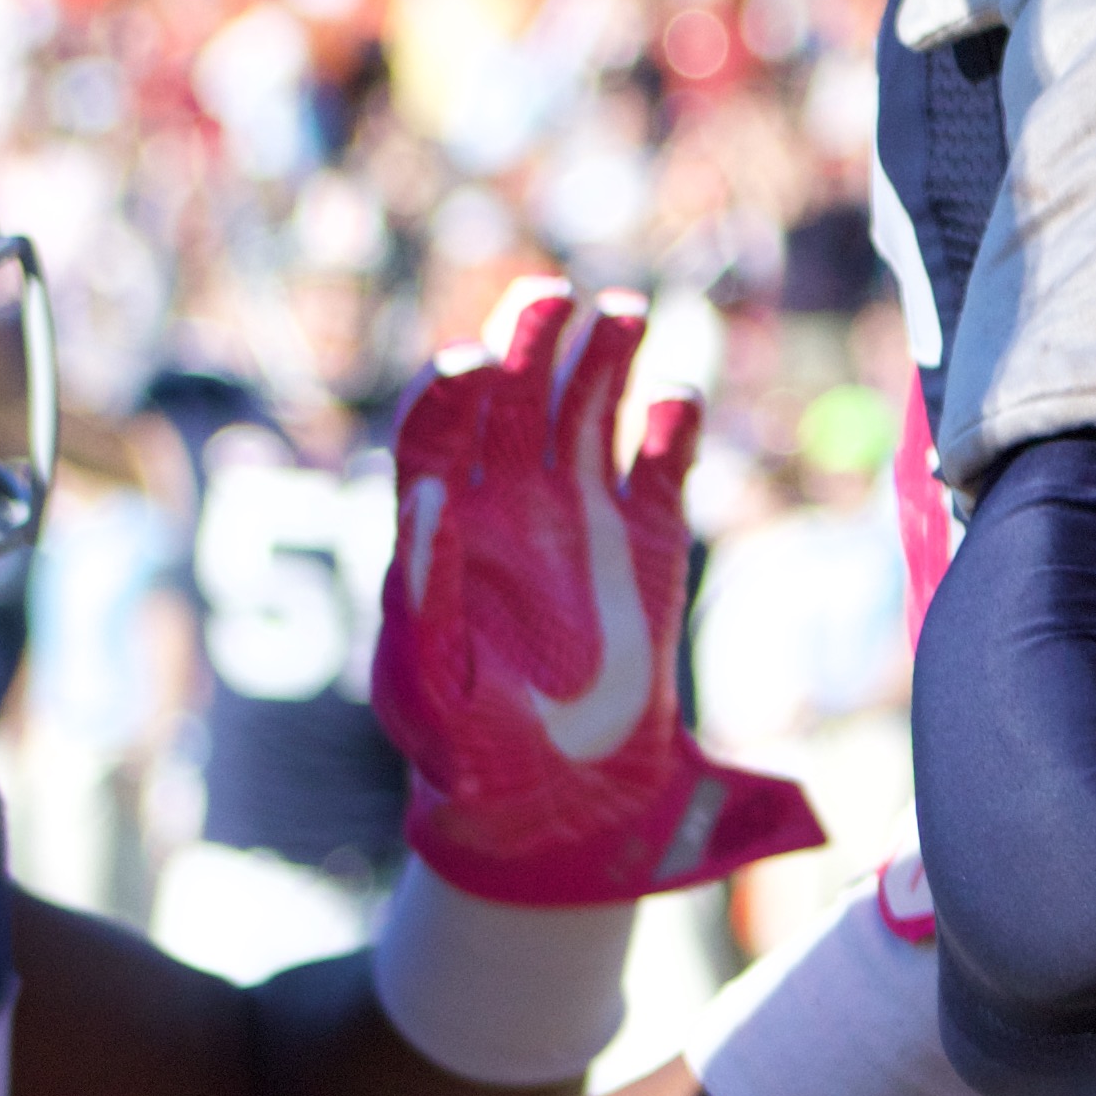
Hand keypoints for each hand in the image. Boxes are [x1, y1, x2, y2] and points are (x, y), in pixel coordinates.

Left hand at [373, 280, 821, 904]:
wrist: (558, 800)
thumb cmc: (471, 756)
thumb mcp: (429, 691)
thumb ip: (422, 603)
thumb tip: (428, 504)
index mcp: (442, 534)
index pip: (435, 435)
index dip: (449, 393)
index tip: (470, 364)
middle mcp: (509, 508)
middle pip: (513, 399)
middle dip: (528, 342)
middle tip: (551, 295)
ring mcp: (583, 517)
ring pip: (589, 412)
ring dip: (602, 359)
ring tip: (624, 312)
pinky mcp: (651, 540)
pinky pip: (663, 464)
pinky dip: (672, 426)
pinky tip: (674, 402)